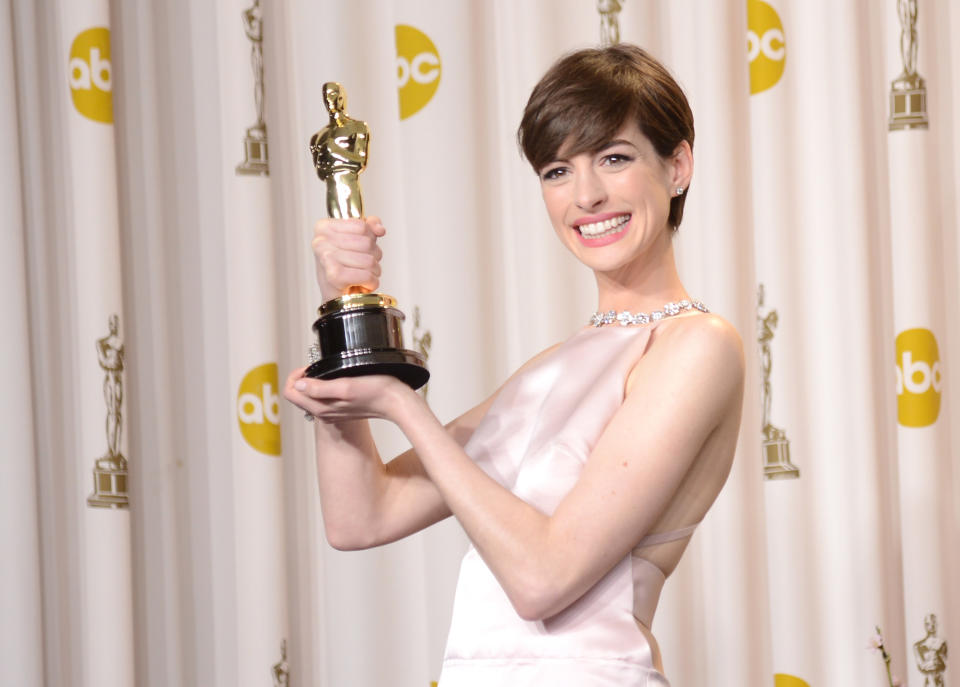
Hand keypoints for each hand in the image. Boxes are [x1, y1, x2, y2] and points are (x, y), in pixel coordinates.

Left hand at [284, 367, 418, 422]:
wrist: (395, 402)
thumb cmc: (376, 392)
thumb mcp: (345, 386)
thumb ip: (319, 388)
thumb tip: (297, 385)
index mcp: (321, 408)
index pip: (291, 393)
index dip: (294, 375)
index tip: (308, 366)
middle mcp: (324, 413)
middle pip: (297, 395)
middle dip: (301, 378)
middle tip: (316, 366)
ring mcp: (332, 412)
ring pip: (309, 397)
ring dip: (312, 382)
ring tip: (327, 370)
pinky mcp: (340, 409)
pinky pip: (321, 398)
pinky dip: (322, 386)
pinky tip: (336, 378)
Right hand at [312, 216, 385, 301]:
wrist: (337, 298)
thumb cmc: (345, 268)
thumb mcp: (357, 240)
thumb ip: (369, 226)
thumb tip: (378, 228)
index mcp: (324, 228)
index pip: (361, 225)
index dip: (370, 238)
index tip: (360, 249)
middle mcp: (321, 241)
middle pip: (367, 242)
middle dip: (373, 256)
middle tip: (363, 265)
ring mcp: (326, 258)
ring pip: (369, 260)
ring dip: (373, 271)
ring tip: (362, 275)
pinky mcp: (334, 276)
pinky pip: (367, 275)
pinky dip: (371, 282)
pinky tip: (362, 284)